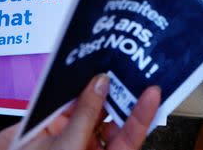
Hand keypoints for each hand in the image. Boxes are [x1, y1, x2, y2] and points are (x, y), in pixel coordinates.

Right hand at [0, 74, 160, 149]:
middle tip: (128, 69)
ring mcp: (70, 136)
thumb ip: (85, 113)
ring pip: (88, 107)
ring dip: (94, 87)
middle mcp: (89, 148)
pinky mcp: (49, 126)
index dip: (143, 114)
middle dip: (117, 94)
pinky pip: (65, 104)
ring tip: (107, 63)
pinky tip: (78, 71)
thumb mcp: (69, 146)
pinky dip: (70, 88)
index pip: (130, 136)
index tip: (153, 91)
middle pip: (111, 118)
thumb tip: (101, 83)